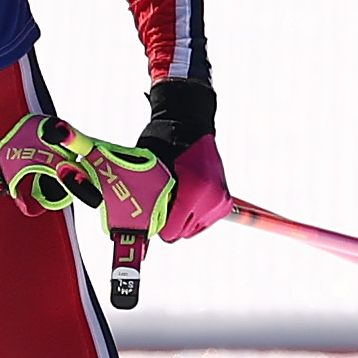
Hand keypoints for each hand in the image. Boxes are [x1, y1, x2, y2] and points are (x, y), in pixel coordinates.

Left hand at [131, 79, 231, 241]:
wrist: (189, 124)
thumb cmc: (166, 142)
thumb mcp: (150, 170)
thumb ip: (145, 199)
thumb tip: (132, 225)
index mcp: (195, 191)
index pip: (170, 232)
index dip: (155, 224)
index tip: (148, 213)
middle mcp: (212, 199)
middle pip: (180, 233)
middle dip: (168, 221)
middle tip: (161, 200)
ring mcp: (220, 202)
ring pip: (191, 230)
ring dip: (180, 218)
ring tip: (175, 196)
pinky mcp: (225, 202)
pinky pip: (203, 222)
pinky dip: (192, 215)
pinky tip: (186, 198)